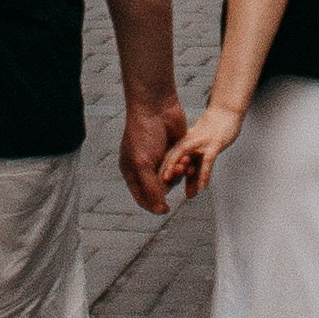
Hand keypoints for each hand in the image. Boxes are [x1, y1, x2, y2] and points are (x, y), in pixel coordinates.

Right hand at [119, 88, 186, 215]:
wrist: (157, 107)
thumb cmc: (144, 134)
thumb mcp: (143, 163)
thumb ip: (151, 188)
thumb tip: (160, 210)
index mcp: (131, 171)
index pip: (142, 197)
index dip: (152, 205)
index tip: (165, 209)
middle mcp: (145, 167)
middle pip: (159, 190)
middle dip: (168, 184)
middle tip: (173, 173)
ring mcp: (160, 159)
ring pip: (173, 180)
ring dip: (178, 175)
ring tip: (182, 164)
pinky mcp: (175, 152)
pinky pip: (181, 168)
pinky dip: (185, 166)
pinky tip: (186, 160)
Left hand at [160, 106, 242, 201]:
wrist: (225, 113)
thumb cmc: (212, 133)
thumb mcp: (200, 152)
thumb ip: (194, 172)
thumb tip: (189, 194)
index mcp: (182, 143)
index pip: (166, 159)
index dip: (159, 173)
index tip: (155, 189)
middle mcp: (188, 142)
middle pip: (172, 158)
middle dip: (164, 173)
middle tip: (161, 189)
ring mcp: (201, 142)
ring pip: (186, 157)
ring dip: (180, 172)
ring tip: (175, 187)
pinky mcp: (215, 144)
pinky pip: (207, 160)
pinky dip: (204, 174)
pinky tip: (202, 187)